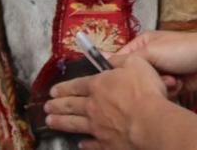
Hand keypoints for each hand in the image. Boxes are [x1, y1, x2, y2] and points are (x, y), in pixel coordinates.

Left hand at [44, 55, 165, 149]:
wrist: (149, 123)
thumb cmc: (144, 91)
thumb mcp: (134, 64)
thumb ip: (118, 60)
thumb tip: (107, 57)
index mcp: (98, 85)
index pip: (76, 85)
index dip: (64, 87)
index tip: (53, 91)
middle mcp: (93, 106)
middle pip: (70, 105)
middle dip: (57, 105)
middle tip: (46, 106)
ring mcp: (97, 127)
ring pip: (74, 124)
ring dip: (61, 122)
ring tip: (50, 121)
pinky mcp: (105, 144)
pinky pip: (91, 144)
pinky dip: (84, 144)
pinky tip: (80, 143)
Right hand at [118, 28, 196, 94]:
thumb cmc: (183, 49)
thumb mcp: (151, 51)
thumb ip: (127, 59)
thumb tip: (103, 59)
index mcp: (142, 43)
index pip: (120, 60)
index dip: (118, 72)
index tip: (117, 82)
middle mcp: (150, 57)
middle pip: (135, 77)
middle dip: (145, 80)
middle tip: (157, 75)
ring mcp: (162, 71)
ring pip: (148, 87)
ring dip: (160, 86)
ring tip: (172, 79)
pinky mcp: (172, 85)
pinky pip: (160, 94)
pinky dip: (169, 90)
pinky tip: (179, 84)